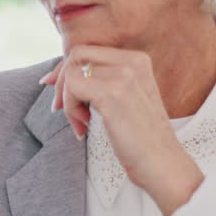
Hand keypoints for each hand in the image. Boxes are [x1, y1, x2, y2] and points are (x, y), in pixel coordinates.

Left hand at [41, 46, 202, 214]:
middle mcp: (132, 62)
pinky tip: (84, 128)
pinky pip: (72, 89)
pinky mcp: (112, 94)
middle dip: (62, 82)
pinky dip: (70, 110)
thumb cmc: (140, 137)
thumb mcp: (124, 98)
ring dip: (68, 102)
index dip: (66, 70)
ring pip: (71, 74)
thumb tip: (53, 76)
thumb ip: (99, 81)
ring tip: (81, 123)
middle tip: (62, 109)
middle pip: (76, 56)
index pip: (86, 51)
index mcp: (137, 59)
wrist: (162, 163)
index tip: (58, 92)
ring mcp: (123, 76)